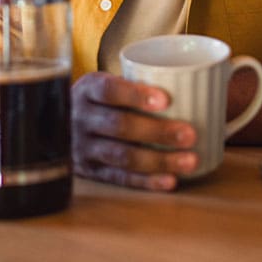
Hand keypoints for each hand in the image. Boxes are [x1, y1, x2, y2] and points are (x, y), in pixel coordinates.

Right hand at [71, 71, 198, 190]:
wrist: (62, 122)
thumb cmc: (103, 99)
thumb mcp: (109, 83)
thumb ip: (139, 82)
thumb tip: (199, 80)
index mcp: (87, 88)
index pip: (108, 90)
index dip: (135, 95)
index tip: (167, 100)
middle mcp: (80, 117)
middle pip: (119, 125)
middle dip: (157, 132)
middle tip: (190, 134)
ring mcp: (82, 147)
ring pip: (121, 156)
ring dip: (159, 160)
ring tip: (190, 160)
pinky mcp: (89, 172)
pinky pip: (119, 178)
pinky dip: (147, 181)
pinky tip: (170, 180)